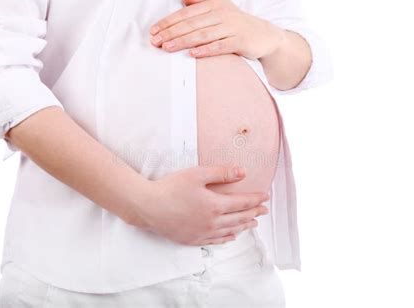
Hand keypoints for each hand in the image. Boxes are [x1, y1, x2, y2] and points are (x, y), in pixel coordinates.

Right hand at [127, 165, 269, 245]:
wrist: (148, 207)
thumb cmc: (171, 188)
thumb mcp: (197, 174)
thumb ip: (221, 173)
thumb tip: (242, 172)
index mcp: (215, 205)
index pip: (242, 203)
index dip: (256, 199)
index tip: (265, 196)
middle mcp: (212, 222)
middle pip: (239, 218)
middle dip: (254, 213)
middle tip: (264, 210)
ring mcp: (203, 233)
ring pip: (230, 231)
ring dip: (244, 227)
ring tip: (253, 224)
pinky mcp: (193, 239)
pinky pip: (216, 241)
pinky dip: (227, 238)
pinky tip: (232, 236)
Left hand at [149, 0, 285, 59]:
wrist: (264, 35)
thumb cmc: (238, 22)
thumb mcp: (221, 7)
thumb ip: (202, 1)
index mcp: (214, 5)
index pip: (186, 13)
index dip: (169, 21)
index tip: (154, 30)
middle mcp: (222, 14)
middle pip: (191, 24)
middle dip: (171, 32)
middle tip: (156, 41)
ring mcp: (231, 27)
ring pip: (203, 34)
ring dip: (183, 41)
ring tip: (168, 47)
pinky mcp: (240, 41)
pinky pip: (220, 46)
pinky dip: (206, 50)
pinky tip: (193, 53)